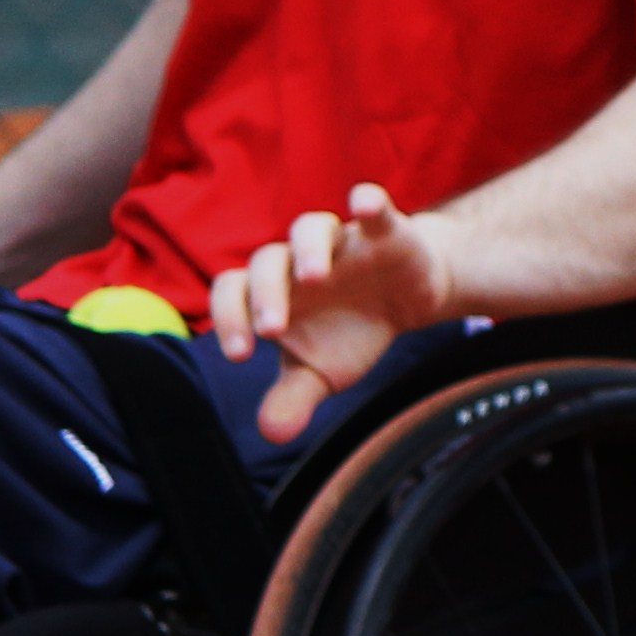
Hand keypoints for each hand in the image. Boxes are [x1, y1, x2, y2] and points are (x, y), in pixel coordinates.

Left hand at [211, 184, 457, 443]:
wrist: (407, 297)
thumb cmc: (351, 330)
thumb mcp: (323, 372)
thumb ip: (294, 398)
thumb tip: (270, 433)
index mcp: (274, 292)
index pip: (232, 290)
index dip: (228, 317)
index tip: (240, 355)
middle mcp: (298, 262)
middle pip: (266, 260)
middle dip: (265, 294)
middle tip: (272, 330)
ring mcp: (341, 242)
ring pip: (310, 227)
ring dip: (307, 250)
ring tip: (314, 277)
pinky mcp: (384, 231)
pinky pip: (374, 206)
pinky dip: (369, 202)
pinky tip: (363, 205)